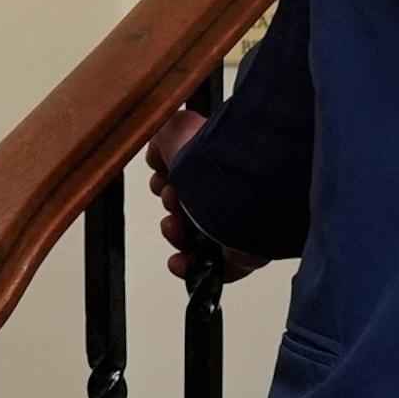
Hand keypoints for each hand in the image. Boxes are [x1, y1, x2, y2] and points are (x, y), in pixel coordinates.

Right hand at [147, 108, 267, 282]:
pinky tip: (178, 259)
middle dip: (171, 204)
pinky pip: (212, 266)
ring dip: (175, 234)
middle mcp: (231, 192)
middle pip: (190, 207)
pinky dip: (190, 266)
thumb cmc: (213, 156)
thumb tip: (156, 154)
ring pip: (198, 237)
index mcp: (219, 162)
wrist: (235, 186)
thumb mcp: (173, 130)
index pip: (191, 175)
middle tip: (170, 198)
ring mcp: (237, 223)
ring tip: (172, 225)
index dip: (169, 180)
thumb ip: (162, 139)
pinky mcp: (242, 253)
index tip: (161, 179)